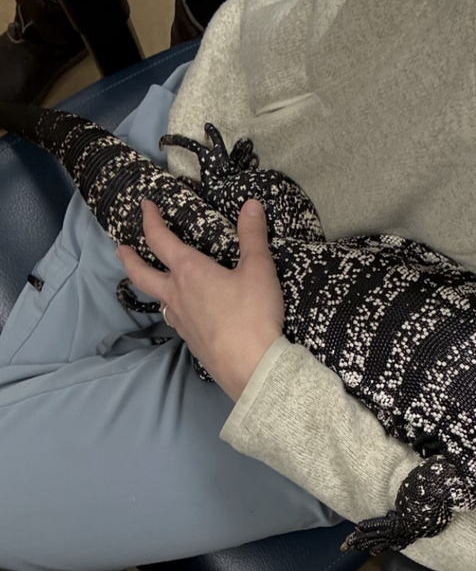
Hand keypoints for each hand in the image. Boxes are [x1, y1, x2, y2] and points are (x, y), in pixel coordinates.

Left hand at [116, 198, 283, 401]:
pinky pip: (174, 320)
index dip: (150, 220)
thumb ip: (253, 236)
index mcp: (189, 271)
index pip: (160, 239)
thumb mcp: (259, 269)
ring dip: (148, 286)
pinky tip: (182, 313)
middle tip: (121, 249)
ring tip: (151, 282)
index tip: (145, 207)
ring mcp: (181, 321)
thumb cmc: (253, 314)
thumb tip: (251, 205)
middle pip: (141, 274)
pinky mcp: (191, 341)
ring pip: (157, 299)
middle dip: (129, 258)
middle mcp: (177, 294)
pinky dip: (172, 309)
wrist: (251, 365)